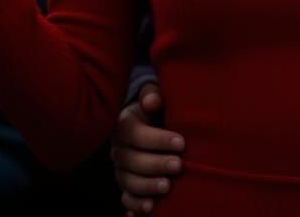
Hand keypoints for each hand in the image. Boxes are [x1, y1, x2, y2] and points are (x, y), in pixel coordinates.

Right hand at [110, 82, 184, 214]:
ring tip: (167, 187)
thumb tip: (152, 101)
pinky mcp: (125, 184)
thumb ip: (152, 94)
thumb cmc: (154, 107)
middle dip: (156, 164)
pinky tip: (150, 208)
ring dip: (147, 187)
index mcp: (123, 124)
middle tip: (178, 166)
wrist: (148, 121)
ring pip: (128, 181)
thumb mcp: (152, 94)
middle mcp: (118, 148)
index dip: (157, 140)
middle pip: (131, 160)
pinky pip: (126, 198)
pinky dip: (135, 205)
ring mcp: (120, 169)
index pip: (135, 134)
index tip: (181, 143)